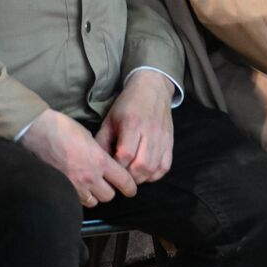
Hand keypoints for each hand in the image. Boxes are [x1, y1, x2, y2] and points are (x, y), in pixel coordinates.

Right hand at [21, 110, 136, 206]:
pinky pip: (75, 201)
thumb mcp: (91, 138)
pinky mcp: (60, 189)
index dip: (130, 188)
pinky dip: (79, 197)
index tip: (132, 190)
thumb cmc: (65, 130)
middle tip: (108, 184)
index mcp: (100, 161)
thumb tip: (103, 161)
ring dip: (95, 196)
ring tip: (92, 187)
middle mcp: (89, 177)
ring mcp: (74, 185)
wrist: (40, 133)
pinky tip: (78, 189)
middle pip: (109, 196)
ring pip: (93, 201)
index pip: (123, 181)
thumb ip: (100, 154)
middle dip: (111, 191)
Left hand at [95, 70, 174, 184]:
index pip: (125, 155)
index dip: (116, 167)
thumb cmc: (127, 104)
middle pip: (141, 165)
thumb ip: (102, 141)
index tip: (109, 169)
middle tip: (119, 177)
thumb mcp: (109, 119)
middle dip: (128, 177)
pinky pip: (165, 166)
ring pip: (154, 168)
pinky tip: (145, 173)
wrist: (153, 88)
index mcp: (132, 125)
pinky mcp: (170, 141)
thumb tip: (96, 163)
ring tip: (131, 176)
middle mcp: (150, 132)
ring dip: (141, 178)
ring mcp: (162, 138)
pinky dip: (155, 174)